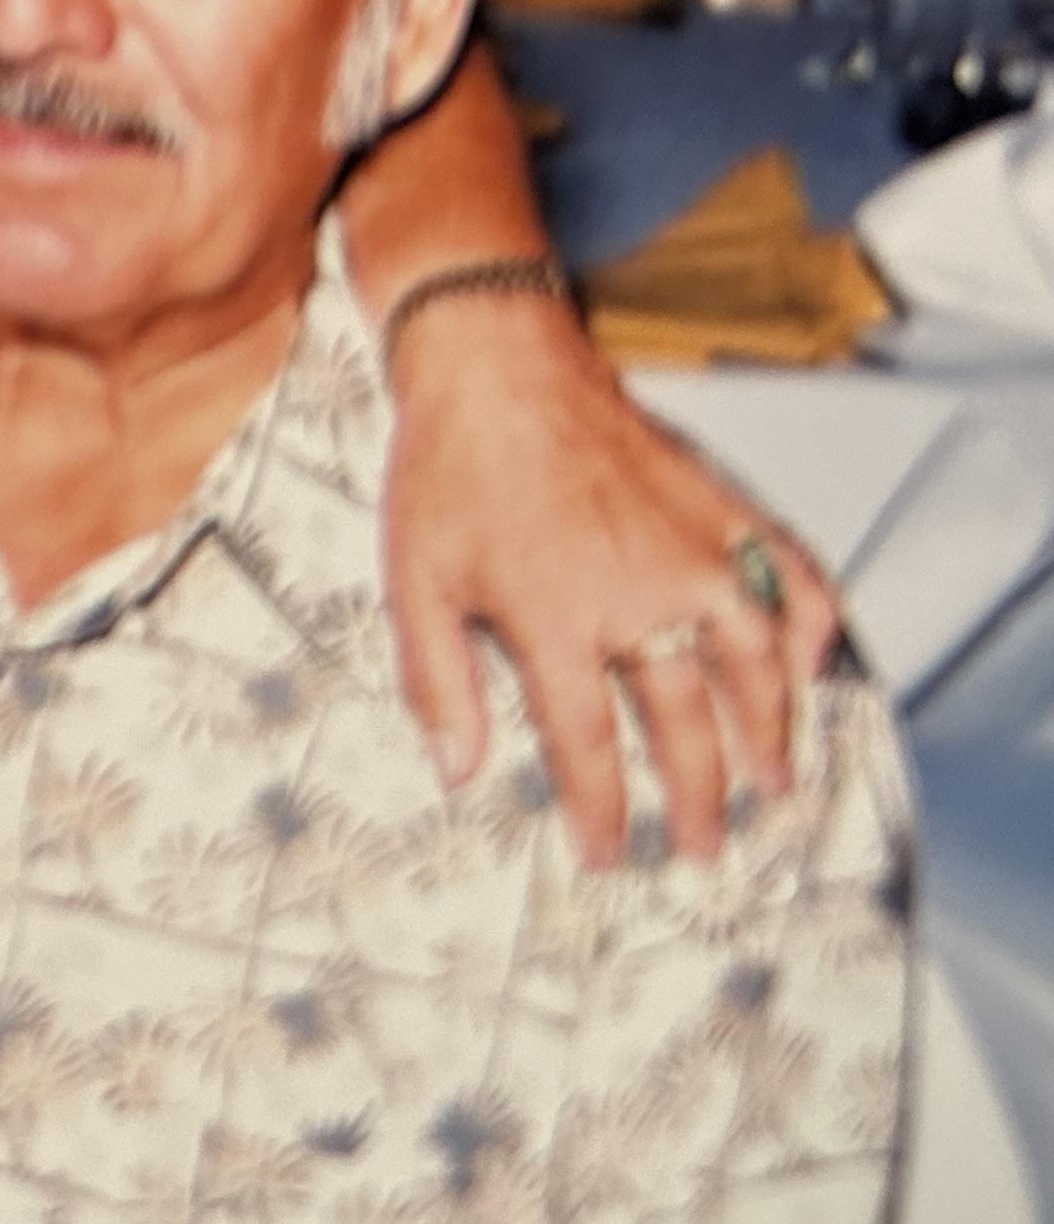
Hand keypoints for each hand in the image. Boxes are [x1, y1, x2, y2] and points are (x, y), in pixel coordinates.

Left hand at [382, 287, 837, 869]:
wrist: (497, 366)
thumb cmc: (448, 471)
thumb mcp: (413, 579)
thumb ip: (438, 683)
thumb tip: (459, 774)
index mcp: (557, 618)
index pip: (590, 745)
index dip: (601, 812)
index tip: (607, 857)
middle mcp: (640, 594)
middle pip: (686, 726)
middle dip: (698, 800)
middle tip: (701, 846)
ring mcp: (693, 551)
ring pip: (755, 669)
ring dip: (772, 736)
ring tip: (777, 787)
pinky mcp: (722, 511)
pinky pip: (788, 581)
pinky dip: (810, 631)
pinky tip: (810, 669)